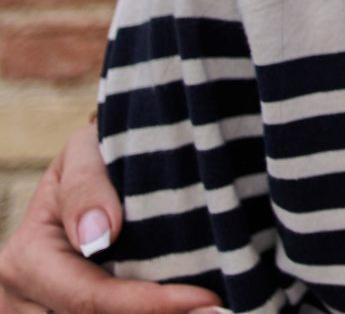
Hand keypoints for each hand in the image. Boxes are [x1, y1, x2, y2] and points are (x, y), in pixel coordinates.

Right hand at [0, 119, 216, 312]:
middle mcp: (22, 302)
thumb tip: (98, 235)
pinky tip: (185, 311)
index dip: (149, 304)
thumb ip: (87, 186)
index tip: (207, 299)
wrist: (89, 177)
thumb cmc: (93, 158)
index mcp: (25, 262)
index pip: (89, 298)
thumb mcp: (86, 152)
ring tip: (209, 311)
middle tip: (217, 312)